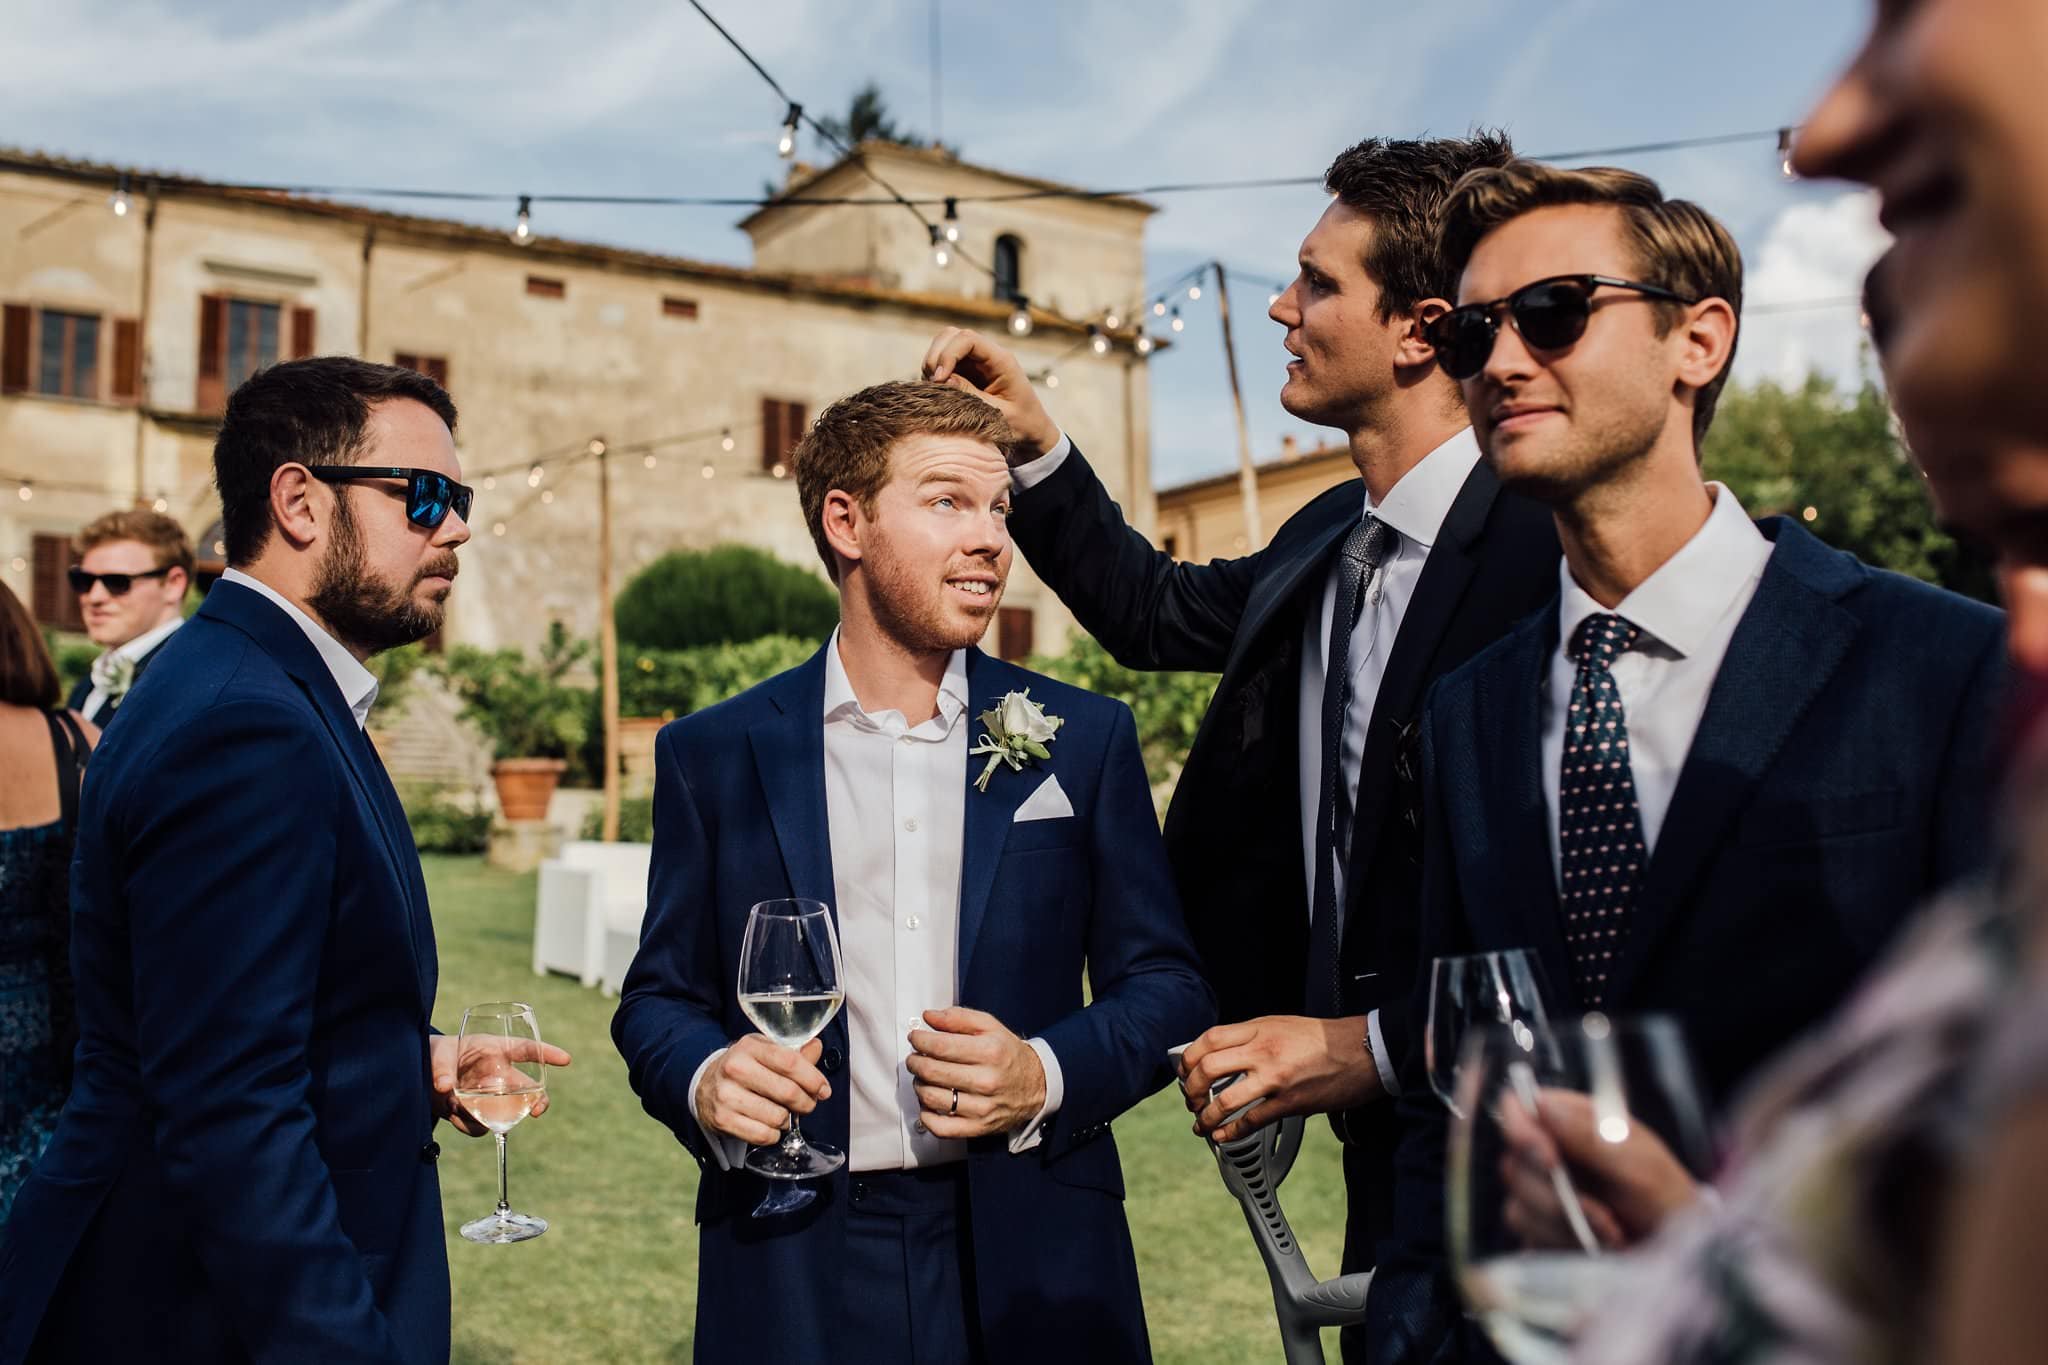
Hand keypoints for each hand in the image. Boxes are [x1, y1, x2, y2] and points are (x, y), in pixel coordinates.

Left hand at [432, 1033, 572, 1137]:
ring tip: (455, 1104)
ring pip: (505, 1112)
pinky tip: (452, 1113)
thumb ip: (441, 1068)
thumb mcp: (438, 1054)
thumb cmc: (438, 1053)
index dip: (547, 1052)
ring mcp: (490, 1096)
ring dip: (484, 1115)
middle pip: (528, 1088)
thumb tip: (445, 1088)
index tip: (566, 1060)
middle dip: (538, 1101)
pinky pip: (482, 1127)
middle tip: (537, 1111)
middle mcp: (498, 1074)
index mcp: (494, 1049)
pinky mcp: (478, 1113)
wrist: (420, 1076)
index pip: (526, 1049)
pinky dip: (466, 1124)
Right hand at [695, 1035, 828, 1147]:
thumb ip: (793, 1053)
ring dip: (788, 1120)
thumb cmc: (743, 1068)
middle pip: (788, 1092)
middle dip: (806, 1103)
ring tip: (783, 1114)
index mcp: (750, 1046)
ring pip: (778, 1117)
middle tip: (807, 1105)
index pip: (790, 1062)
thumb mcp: (764, 1052)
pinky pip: (763, 1135)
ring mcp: (726, 1095)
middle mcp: (736, 1068)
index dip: (813, 1078)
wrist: (703, 1086)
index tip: (824, 1090)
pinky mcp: (722, 1119)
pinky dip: (773, 1134)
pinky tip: (769, 1126)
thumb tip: (816, 1047)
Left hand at [906, 1007, 1045, 1139]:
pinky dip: (927, 1116)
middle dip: (915, 1062)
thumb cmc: (1009, 1054)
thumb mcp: (990, 1027)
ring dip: (919, 1086)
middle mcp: (987, 1081)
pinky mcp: (979, 1127)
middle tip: (914, 1058)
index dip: (920, 1040)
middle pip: (933, 1072)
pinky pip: (941, 1128)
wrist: (1037, 1085)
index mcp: (990, 1052)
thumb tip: (929, 1017)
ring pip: (932, 1099)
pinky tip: (929, 1104)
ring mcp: (982, 1107)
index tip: (915, 1037)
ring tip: (923, 1078)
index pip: (941, 1046)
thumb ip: (958, 1018)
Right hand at [921, 328, 1062, 460]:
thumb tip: (942, 380)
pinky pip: (943, 363)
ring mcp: (975, 361)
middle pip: (951, 335)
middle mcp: (987, 355)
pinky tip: (938, 392)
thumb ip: (971, 396)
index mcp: (1001, 360)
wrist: (1031, 430)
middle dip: (936, 356)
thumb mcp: (997, 414)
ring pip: (943, 345)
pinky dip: (934, 374)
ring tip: (935, 390)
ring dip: (932, 365)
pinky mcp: (966, 371)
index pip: (968, 339)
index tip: (939, 380)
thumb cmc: (1021, 424)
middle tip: (934, 384)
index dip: (948, 354)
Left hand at [1175, 1015, 1381, 1143]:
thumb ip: (1253, 1036)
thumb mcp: (1282, 1025)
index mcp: (1259, 1029)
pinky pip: (1252, 1121)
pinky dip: (1232, 1132)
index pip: (1209, 1039)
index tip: (1186, 1070)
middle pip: (1208, 1068)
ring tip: (1203, 1123)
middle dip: (1191, 1089)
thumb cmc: (1326, 1039)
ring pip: (1225, 1099)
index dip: (1190, 1057)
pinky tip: (1225, 1136)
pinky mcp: (1291, 1102)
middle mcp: (1263, 1050)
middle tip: (1191, 1100)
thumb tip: (1225, 1052)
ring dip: (1207, 1116)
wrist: (1364, 1050)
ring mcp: (1276, 1078)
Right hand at [1497, 1088, 1702, 1249]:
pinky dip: (1562, 1242)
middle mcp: (1548, 1151)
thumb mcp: (1637, 1162)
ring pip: (1518, 1205)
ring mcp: (1541, 1191)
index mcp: (1568, 1120)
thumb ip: (1588, 1136)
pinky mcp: (1540, 1226)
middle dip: (1556, 1195)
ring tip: (1610, 1232)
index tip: (1550, 1161)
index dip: (1519, 1130)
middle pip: (1514, 1165)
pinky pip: (1528, 1234)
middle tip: (1601, 1212)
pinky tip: (1593, 1244)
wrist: (1673, 1245)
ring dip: (1564, 1224)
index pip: (1517, 1108)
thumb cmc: (1663, 1194)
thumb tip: (1541, 1105)